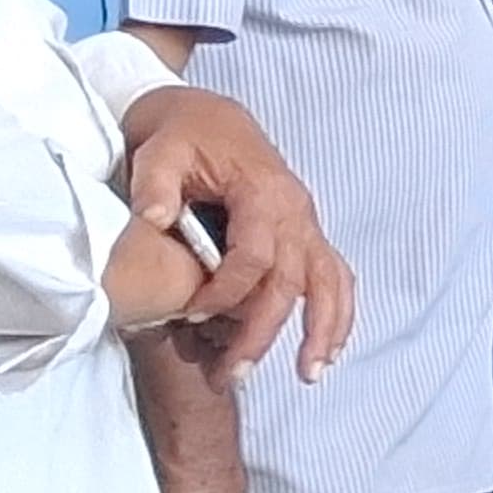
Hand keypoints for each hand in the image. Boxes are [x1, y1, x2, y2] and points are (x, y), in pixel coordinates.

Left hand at [115, 86, 355, 387]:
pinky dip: (338, 313)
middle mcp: (296, 211)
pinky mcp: (304, 234)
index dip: (223, 294)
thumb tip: (154, 219)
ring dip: (324, 329)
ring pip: (330, 281)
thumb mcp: (159, 152)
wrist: (206, 116)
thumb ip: (155, 186)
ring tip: (310, 373)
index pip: (254, 257)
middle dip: (265, 332)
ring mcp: (306, 223)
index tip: (189, 317)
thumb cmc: (182, 137)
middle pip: (292, 281)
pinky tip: (329, 350)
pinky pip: (334, 275)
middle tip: (233, 377)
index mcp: (263, 192)